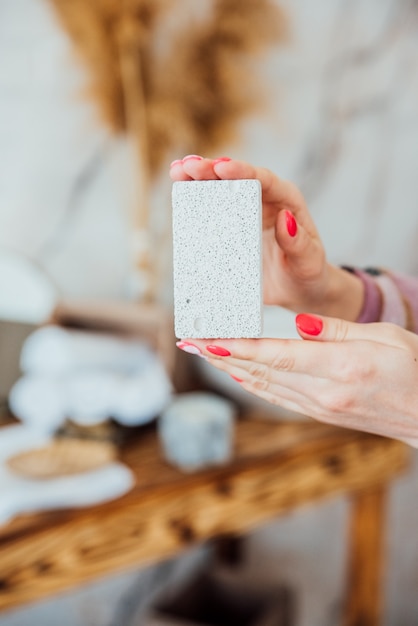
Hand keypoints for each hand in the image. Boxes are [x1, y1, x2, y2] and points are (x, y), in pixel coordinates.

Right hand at [170, 155, 363, 319]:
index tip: (221, 168)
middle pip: (236, 177)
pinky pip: (212, 210)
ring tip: (176, 171)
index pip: (263, 179)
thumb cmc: (308, 273)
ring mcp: (246, 212)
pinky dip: (195, 200)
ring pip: (220, 188)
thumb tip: (283, 219)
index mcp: (286, 201)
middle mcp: (265, 200)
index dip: (241, 171)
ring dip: (197, 178)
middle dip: (211, 168)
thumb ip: (298, 242)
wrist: (298, 289)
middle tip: (187, 166)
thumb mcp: (308, 261)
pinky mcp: (232, 227)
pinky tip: (178, 193)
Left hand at [176, 314, 417, 445]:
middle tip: (190, 340)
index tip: (206, 340)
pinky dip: (253, 383)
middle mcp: (325, 393)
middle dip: (221, 355)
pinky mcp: (322, 414)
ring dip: (231, 368)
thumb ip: (336, 331)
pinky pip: (278, 397)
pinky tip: (238, 373)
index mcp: (342, 368)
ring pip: (265, 385)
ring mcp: (321, 408)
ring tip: (205, 352)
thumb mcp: (385, 338)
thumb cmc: (416, 368)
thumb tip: (298, 324)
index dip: (238, 349)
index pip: (277, 355)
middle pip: (262, 371)